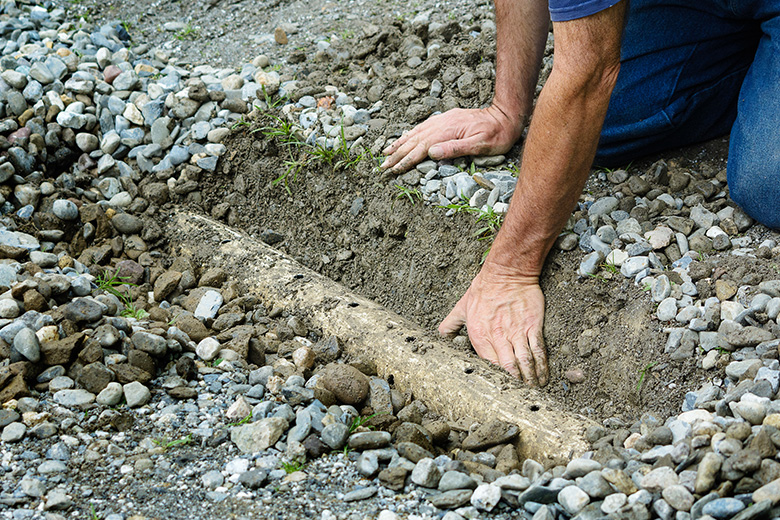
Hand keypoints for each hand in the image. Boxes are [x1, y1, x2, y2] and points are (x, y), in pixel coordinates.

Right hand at [380, 104, 523, 172]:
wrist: (506, 114)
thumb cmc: (498, 133)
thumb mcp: (481, 145)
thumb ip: (455, 148)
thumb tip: (431, 152)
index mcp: (447, 132)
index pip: (421, 149)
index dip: (405, 160)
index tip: (393, 169)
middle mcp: (442, 124)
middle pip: (414, 141)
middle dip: (397, 154)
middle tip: (382, 165)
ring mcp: (443, 120)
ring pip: (416, 132)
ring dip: (400, 143)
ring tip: (386, 151)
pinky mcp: (446, 119)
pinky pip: (423, 127)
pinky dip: (410, 134)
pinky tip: (405, 138)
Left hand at [438, 267, 547, 385]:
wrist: (506, 273)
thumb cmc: (483, 289)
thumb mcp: (461, 307)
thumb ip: (450, 324)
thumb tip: (441, 336)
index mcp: (480, 336)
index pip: (488, 365)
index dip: (495, 380)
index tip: (499, 391)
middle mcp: (499, 337)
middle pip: (509, 369)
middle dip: (515, 385)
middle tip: (520, 397)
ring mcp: (517, 332)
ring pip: (525, 362)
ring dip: (530, 379)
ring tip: (533, 391)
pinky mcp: (532, 326)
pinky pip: (538, 350)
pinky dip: (542, 366)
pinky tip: (543, 376)